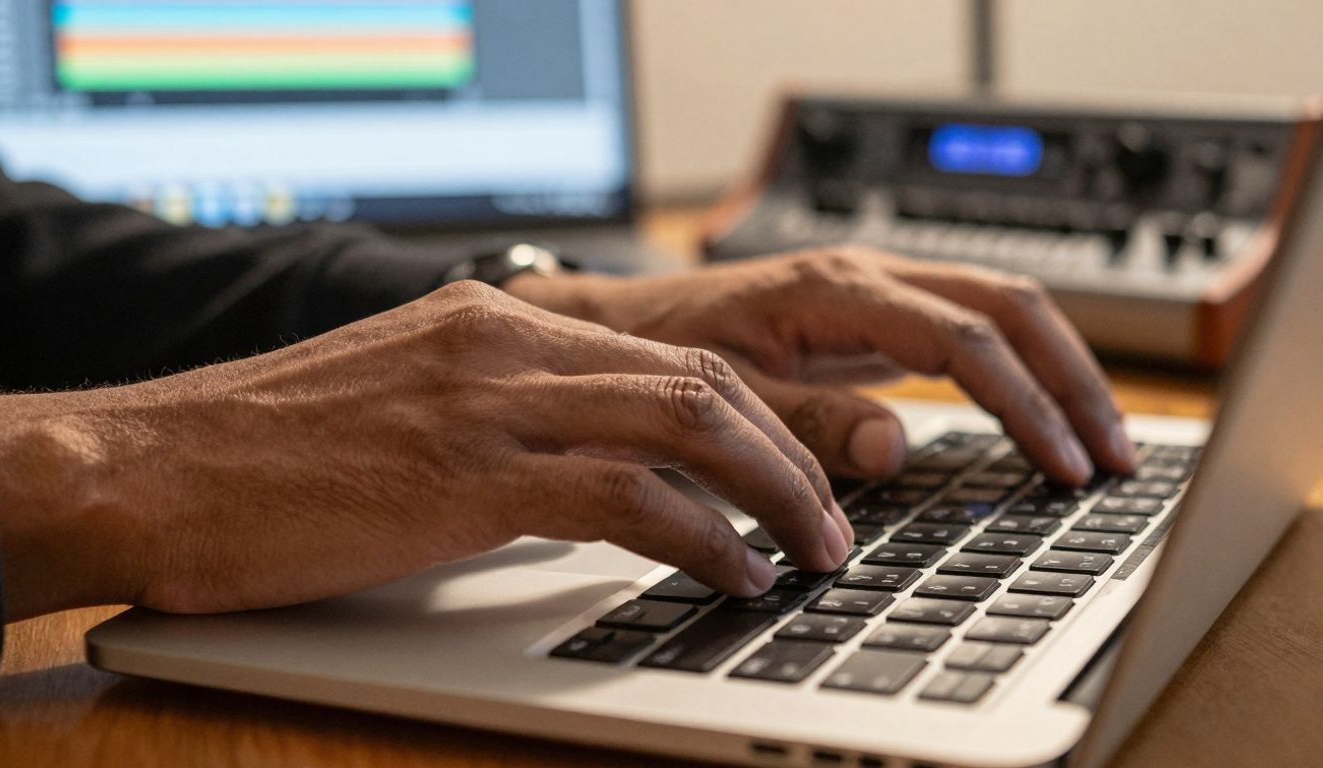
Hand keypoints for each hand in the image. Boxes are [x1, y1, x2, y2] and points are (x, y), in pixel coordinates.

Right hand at [0, 282, 853, 620]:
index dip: (752, 409)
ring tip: (814, 550)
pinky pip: (626, 498)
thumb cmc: (270, 454)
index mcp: (494, 320)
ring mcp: (487, 402)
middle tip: (833, 514)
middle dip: (788, 449)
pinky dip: (702, 537)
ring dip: (771, 490)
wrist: (150, 465)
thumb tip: (592, 476)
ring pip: (684, 422)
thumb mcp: (407, 409)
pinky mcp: (466, 477)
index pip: (665, 349)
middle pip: (698, 377)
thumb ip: (503, 421)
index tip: (796, 463)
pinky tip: (734, 573)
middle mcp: (503, 343)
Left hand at [507, 248, 1136, 484]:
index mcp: (835, 289)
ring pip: (1000, 309)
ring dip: (1058, 371)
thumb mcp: (721, 398)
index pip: (964, 340)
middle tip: (1115, 455)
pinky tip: (1039, 420)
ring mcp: (874, 293)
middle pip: (1010, 305)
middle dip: (1073, 379)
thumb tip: (898, 445)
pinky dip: (1017, 373)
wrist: (618, 329)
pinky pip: (968, 331)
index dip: (1024, 403)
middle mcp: (866, 278)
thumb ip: (805, 425)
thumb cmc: (658, 359)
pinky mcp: (871, 317)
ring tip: (1103, 441)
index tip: (1063, 465)